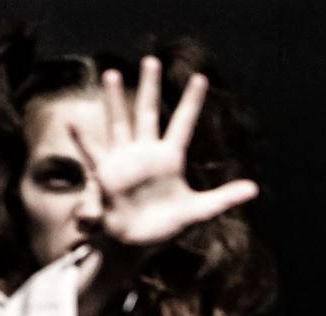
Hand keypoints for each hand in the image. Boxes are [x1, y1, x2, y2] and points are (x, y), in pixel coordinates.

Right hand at [71, 57, 258, 249]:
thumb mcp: (199, 211)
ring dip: (116, 100)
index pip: (184, 124)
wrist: (137, 245)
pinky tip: (71, 121)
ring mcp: (125, 161)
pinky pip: (93, 153)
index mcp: (171, 159)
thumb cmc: (166, 226)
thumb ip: (224, 198)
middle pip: (149, 113)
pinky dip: (81, 138)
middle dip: (151, 88)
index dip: (192, 102)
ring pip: (120, 123)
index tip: (200, 78)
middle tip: (151, 60)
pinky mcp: (106, 175)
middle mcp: (147, 153)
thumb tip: (254, 188)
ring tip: (113, 74)